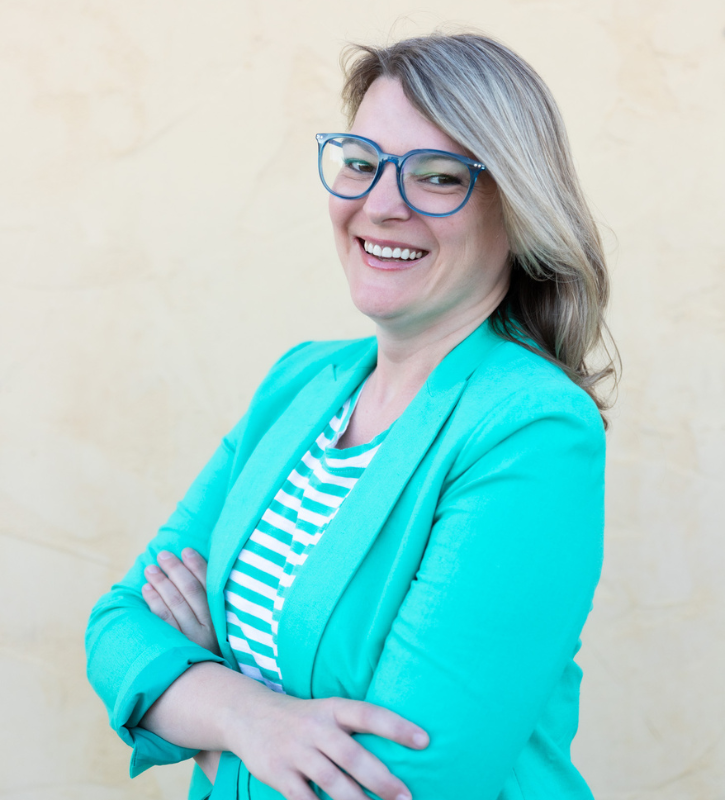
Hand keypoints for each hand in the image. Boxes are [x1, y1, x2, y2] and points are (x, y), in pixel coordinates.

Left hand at [142, 548, 219, 654]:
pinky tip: (146, 590)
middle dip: (176, 569)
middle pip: (190, 591)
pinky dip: (154, 602)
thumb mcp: (223, 629)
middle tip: (163, 555)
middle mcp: (209, 629)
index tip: (186, 550)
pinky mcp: (176, 651)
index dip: (198, 566)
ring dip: (161, 583)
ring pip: (174, 604)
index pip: (209, 585)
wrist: (206, 687)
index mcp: (223, 619)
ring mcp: (191, 641)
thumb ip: (214, 604)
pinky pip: (162, 622)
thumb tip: (197, 572)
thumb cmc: (212, 650)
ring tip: (150, 569)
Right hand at [224, 689, 428, 799]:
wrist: (247, 715)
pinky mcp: (278, 774)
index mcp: (332, 708)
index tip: (424, 741)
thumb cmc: (301, 718)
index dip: (396, 726)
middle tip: (406, 798)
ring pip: (332, 783)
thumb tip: (396, 751)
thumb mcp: (326, 711)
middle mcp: (315, 728)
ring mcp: (296, 751)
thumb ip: (353, 727)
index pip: (369, 714)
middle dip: (381, 780)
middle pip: (353, 755)